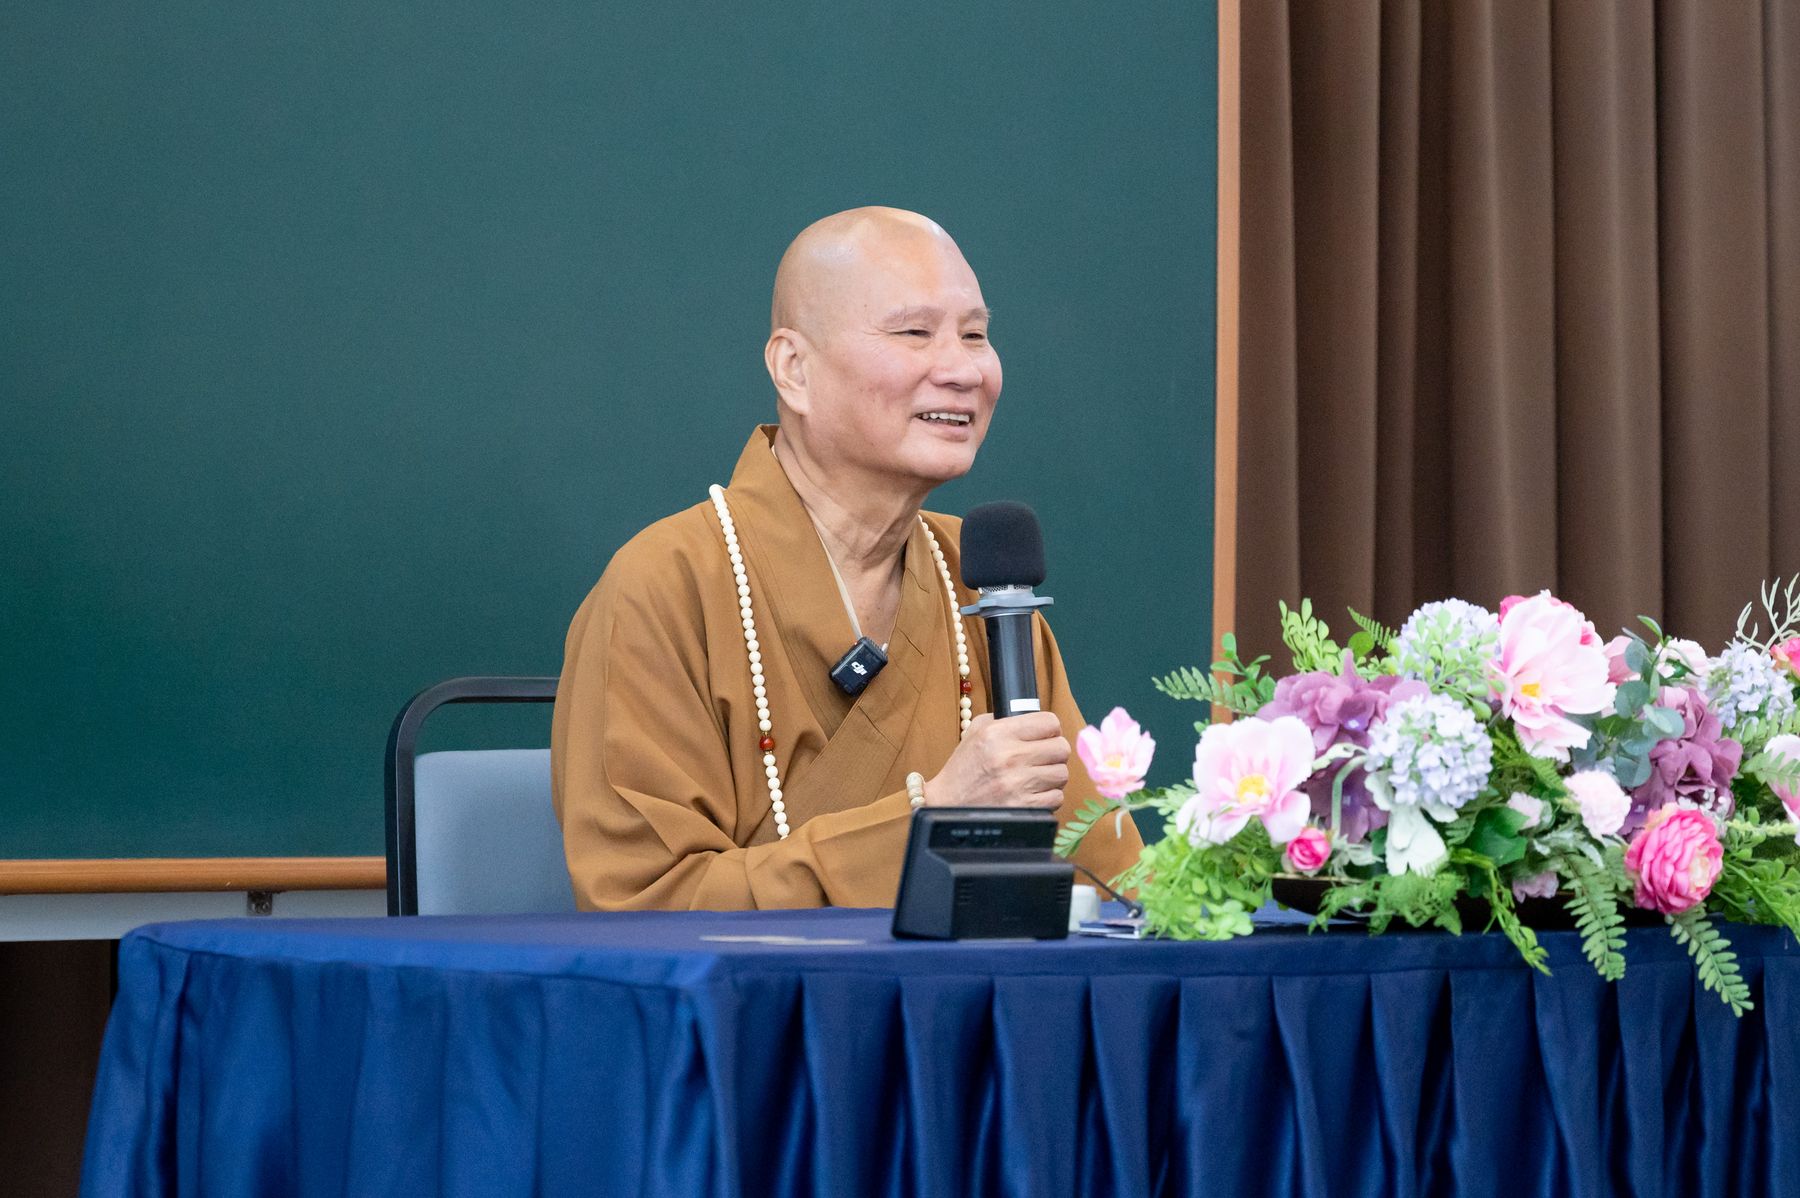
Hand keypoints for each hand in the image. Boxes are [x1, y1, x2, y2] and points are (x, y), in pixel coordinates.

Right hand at [925, 712, 1068, 809]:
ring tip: (1036, 777)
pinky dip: (1048, 797)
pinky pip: (1057, 797)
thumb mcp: (975, 732)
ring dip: (1052, 776)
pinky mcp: (1025, 808)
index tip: (1045, 736)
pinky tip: (1033, 794)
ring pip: (1062, 773)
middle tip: (1042, 757)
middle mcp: (1010, 757)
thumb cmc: (964, 769)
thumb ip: (1004, 720)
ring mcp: (1018, 784)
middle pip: (1061, 748)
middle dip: (1054, 752)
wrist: (947, 805)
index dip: (1050, 729)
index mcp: (998, 734)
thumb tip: (1035, 719)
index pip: (1049, 722)